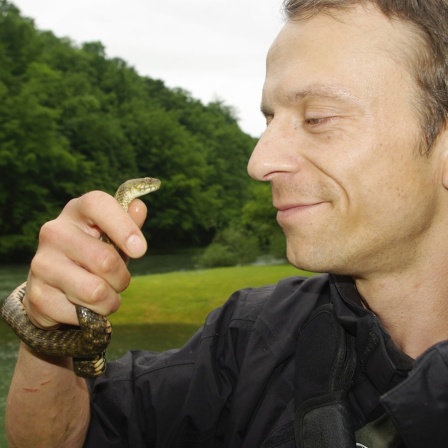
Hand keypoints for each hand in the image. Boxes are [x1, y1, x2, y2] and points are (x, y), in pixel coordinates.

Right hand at [23, 190, 147, 329]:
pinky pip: (80, 313)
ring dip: (109, 301)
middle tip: (117, 280)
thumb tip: (138, 207)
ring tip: (102, 295)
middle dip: (121, 278)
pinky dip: (90, 316)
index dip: (123, 226)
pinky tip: (81, 305)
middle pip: (105, 260)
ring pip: (95, 291)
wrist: (56, 287)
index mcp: (77, 211)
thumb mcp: (114, 237)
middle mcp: (54, 232)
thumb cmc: (94, 254)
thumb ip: (129, 222)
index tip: (140, 250)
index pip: (97, 204)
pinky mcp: (36, 294)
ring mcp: (41, 263)